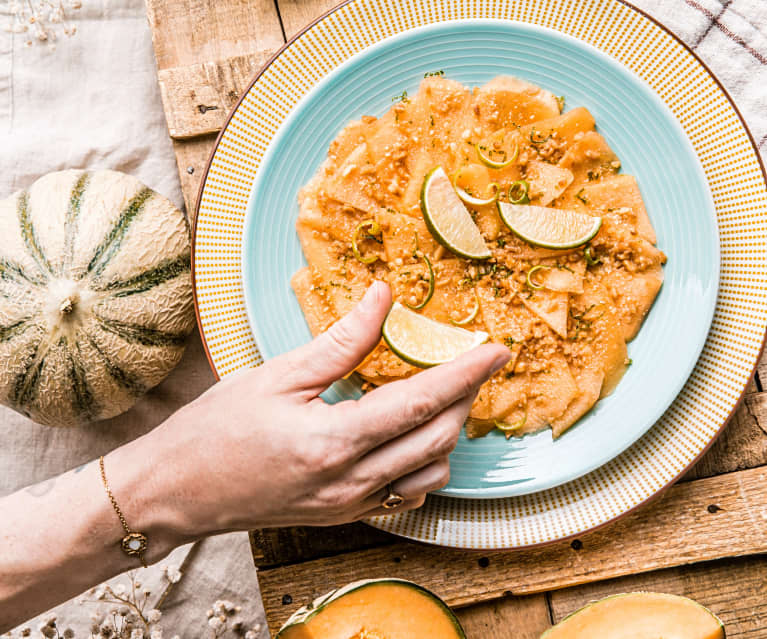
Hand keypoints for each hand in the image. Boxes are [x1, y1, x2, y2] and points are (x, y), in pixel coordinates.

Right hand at [113, 281, 509, 537]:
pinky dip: (423, 462)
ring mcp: (351, 505)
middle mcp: (351, 482)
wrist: (178, 492)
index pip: (420, 403)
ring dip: (447, 431)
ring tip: (441, 393)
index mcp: (334, 443)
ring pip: (430, 471)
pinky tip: (410, 436)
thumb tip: (381, 298)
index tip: (497, 349)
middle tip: (470, 362)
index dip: (465, 373)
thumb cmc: (216, 430)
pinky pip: (407, 493)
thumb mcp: (276, 375)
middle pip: (438, 438)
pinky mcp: (345, 515)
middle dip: (465, 397)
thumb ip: (339, 341)